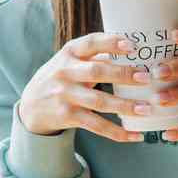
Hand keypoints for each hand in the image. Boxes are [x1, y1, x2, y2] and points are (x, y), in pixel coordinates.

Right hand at [18, 32, 148, 141]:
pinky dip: (117, 132)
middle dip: (123, 75)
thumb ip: (95, 54)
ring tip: (147, 109)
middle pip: (97, 72)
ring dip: (125, 106)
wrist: (30, 106)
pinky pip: (96, 125)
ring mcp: (65, 95)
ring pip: (99, 102)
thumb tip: (134, 49)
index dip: (112, 43)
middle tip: (147, 78)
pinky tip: (136, 135)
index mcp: (69, 53)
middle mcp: (65, 72)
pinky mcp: (68, 116)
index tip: (133, 46)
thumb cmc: (61, 77)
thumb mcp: (70, 60)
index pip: (91, 43)